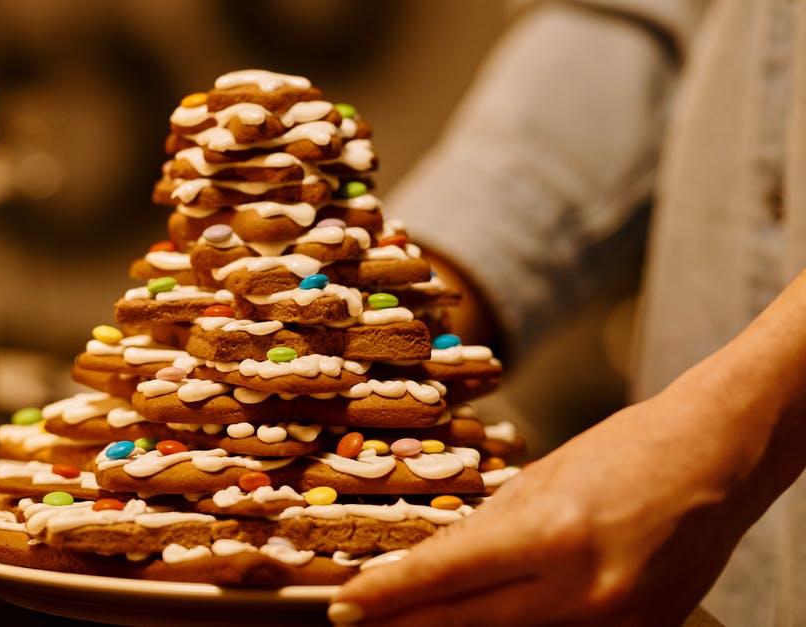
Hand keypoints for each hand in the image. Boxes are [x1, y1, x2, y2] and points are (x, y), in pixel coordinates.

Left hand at [329, 385, 768, 626]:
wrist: (718, 457)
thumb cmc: (627, 451)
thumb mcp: (541, 481)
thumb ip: (485, 534)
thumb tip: (429, 572)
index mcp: (552, 534)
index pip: (446, 577)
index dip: (387, 597)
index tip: (344, 607)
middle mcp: (584, 590)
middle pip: (468, 624)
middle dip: (407, 625)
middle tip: (360, 622)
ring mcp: (618, 624)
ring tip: (415, 618)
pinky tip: (494, 614)